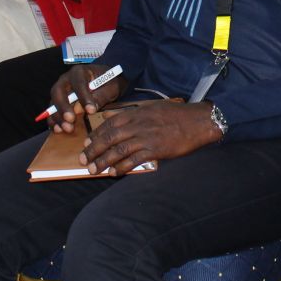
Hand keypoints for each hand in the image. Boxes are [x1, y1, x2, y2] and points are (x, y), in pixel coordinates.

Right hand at [48, 64, 125, 132]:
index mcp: (80, 72)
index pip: (79, 83)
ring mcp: (60, 90)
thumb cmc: (108, 84)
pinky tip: (58, 130)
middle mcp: (66, 79)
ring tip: (67, 128)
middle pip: (59, 91)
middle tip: (71, 120)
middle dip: (64, 107)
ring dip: (58, 116)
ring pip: (53, 102)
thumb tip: (92, 108)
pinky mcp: (58, 102)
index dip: (84, 97)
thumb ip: (102, 95)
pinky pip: (52, 111)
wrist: (104, 84)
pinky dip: (53, 121)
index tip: (91, 110)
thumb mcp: (111, 87)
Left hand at [82, 99, 218, 174]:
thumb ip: (132, 113)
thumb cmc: (176, 114)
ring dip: (103, 161)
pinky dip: (122, 167)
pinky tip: (114, 173)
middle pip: (109, 138)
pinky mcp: (155, 150)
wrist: (198, 121)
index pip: (108, 124)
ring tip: (93, 170)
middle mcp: (138, 124)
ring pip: (118, 151)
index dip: (95, 135)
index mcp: (136, 113)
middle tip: (83, 160)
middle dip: (93, 150)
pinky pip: (134, 160)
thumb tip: (111, 117)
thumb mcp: (151, 107)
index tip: (87, 143)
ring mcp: (146, 137)